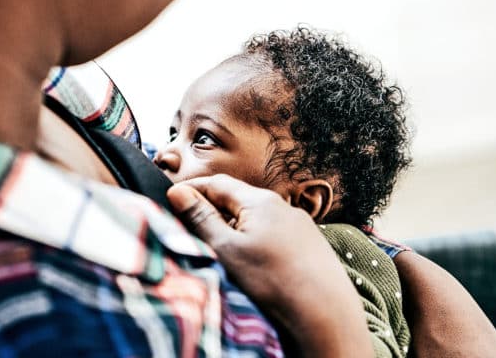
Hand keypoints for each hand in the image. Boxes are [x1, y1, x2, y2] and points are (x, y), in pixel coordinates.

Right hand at [167, 174, 372, 356]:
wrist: (324, 313)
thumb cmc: (273, 280)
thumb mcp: (226, 249)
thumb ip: (201, 218)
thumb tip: (178, 192)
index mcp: (259, 201)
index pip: (217, 183)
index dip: (192, 189)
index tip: (171, 200)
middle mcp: (282, 206)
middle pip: (237, 200)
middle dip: (211, 210)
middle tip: (188, 226)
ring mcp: (299, 226)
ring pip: (256, 220)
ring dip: (234, 228)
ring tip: (217, 249)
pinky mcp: (309, 246)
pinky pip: (274, 235)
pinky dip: (255, 242)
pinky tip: (251, 263)